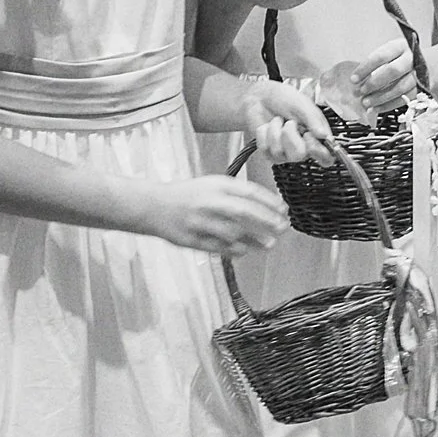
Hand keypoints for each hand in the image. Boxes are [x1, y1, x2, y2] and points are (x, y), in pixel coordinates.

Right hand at [141, 175, 287, 253]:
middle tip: (282, 228)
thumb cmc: (187, 195)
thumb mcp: (212, 185)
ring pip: (231, 232)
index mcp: (215, 185)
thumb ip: (236, 194)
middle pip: (243, 211)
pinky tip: (244, 251)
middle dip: (266, 220)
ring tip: (268, 244)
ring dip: (253, 240)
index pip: (249, 191)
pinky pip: (217, 247)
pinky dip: (234, 250)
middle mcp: (208, 202)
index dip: (269, 201)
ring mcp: (199, 221)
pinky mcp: (191, 239)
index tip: (284, 209)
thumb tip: (268, 205)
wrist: (153, 206)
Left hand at [240, 78, 339, 163]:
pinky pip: (265, 148)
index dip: (319, 152)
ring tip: (278, 120)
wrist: (261, 96)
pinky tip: (268, 126)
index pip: (325, 156)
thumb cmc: (284, 98)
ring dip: (275, 130)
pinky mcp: (268, 152)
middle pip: (299, 155)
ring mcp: (284, 152)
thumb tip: (324, 135)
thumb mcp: (302, 104)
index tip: (308, 136)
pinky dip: (264, 133)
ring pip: (279, 152)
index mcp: (315, 136)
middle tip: (290, 122)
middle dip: (290, 135)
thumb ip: (313, 119)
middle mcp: (302, 147)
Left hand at [337, 34, 418, 109]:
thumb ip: (377, 64)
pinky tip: (377, 108)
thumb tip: (358, 81)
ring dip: (380, 97)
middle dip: (374, 83)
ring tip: (366, 102)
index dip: (365, 68)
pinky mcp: (423, 88)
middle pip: (392, 71)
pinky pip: (405, 99)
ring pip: (399, 88)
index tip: (353, 79)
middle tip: (360, 91)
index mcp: (401, 46)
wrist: (435, 64)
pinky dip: (389, 105)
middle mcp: (412, 59)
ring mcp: (419, 74)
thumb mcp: (393, 53)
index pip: (381, 56)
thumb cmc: (406, 59)